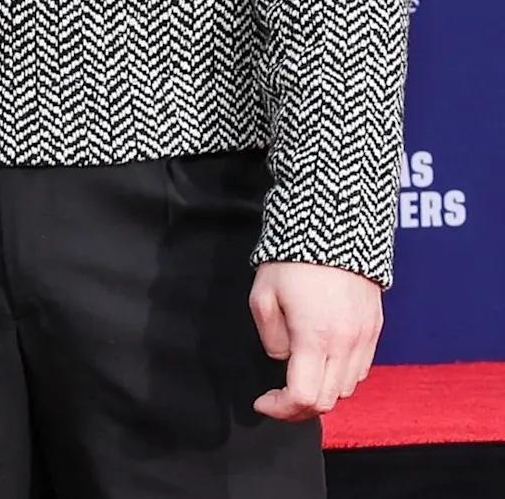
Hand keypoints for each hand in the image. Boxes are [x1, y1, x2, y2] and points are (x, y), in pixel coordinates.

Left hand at [250, 260, 382, 420]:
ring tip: (296, 378)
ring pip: (346, 388)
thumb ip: (271, 338)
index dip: (280, 409)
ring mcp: (366, 338)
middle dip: (298, 408)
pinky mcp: (375, 329)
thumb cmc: (292, 261)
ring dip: (321, 392)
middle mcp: (347, 345)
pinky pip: (360, 369)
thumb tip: (284, 359)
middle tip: (276, 398)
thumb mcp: (263, 297)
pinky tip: (320, 361)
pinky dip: (339, 376)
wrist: (335, 228)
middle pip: (328, 401)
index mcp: (316, 338)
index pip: (304, 397)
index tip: (261, 402)